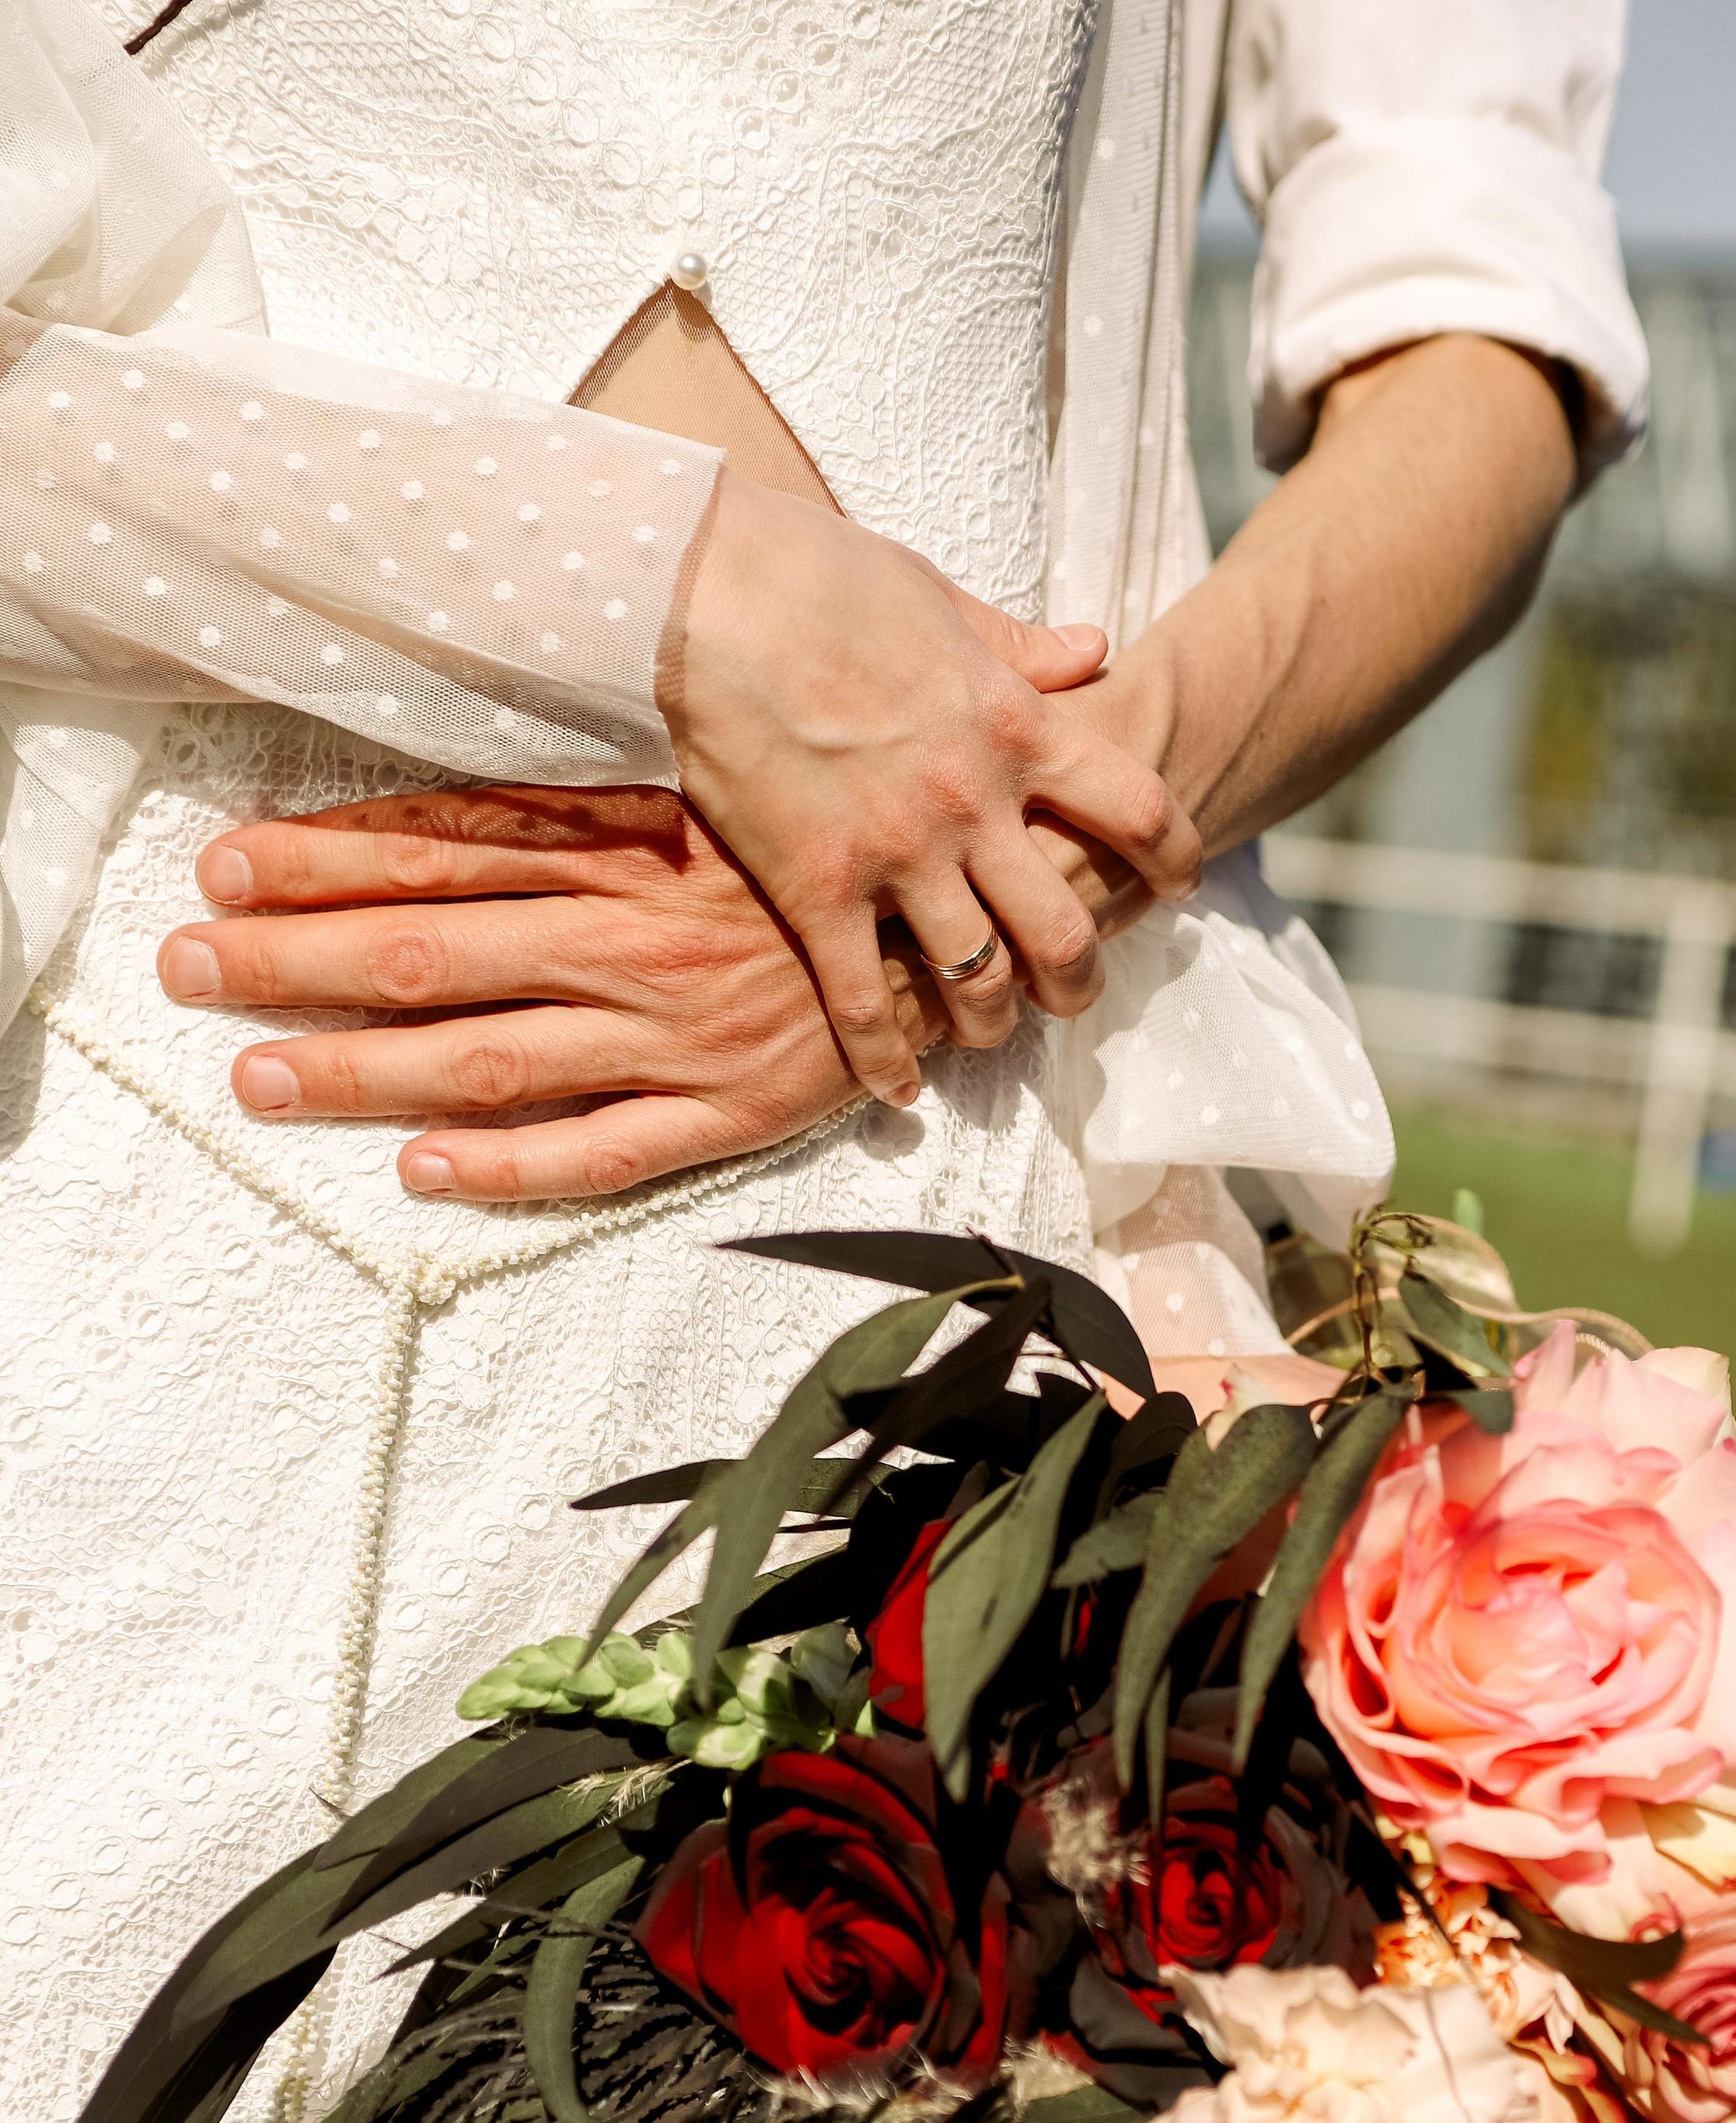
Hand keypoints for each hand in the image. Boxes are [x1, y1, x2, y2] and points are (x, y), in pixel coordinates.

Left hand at [159, 788, 948, 1199]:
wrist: (977, 904)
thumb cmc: (831, 836)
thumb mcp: (713, 782)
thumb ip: (596, 782)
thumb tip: (474, 768)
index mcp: (630, 845)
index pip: (447, 845)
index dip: (327, 855)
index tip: (225, 861)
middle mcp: (633, 937)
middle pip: (432, 948)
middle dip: (297, 959)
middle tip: (188, 965)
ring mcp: (675, 1034)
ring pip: (489, 1055)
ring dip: (363, 1069)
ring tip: (256, 1077)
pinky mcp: (727, 1110)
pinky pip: (600, 1150)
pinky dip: (508, 1165)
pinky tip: (422, 1172)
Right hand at [666, 472, 1202, 1103]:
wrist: (702, 592)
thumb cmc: (822, 580)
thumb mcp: (944, 599)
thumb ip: (1025, 646)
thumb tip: (1097, 649)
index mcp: (1018, 727)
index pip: (1141, 809)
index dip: (1176, 859)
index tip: (1180, 887)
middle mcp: (973, 805)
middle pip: (1067, 929)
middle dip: (1082, 978)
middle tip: (1074, 994)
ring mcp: (896, 857)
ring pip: (981, 981)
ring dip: (994, 1022)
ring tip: (988, 1032)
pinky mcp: (817, 892)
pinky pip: (866, 1004)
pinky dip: (888, 1061)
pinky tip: (900, 1091)